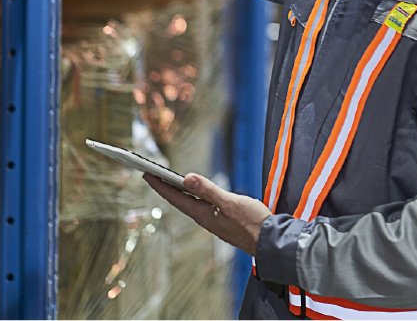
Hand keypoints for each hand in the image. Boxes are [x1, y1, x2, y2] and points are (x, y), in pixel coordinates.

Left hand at [143, 172, 270, 256]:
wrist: (270, 242)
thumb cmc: (252, 223)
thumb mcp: (230, 202)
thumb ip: (209, 190)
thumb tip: (186, 178)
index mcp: (203, 215)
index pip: (176, 197)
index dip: (160, 185)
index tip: (146, 174)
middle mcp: (205, 219)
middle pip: (180, 200)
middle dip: (165, 187)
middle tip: (152, 174)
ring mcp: (214, 221)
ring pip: (190, 203)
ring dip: (178, 191)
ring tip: (169, 181)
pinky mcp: (223, 221)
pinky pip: (201, 206)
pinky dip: (193, 196)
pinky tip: (195, 192)